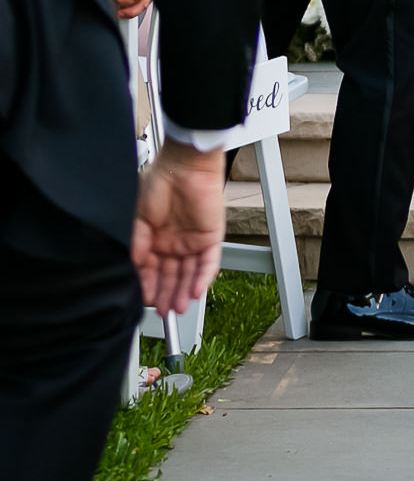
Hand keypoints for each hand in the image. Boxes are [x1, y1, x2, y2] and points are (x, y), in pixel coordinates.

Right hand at [132, 140, 224, 316]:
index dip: (148, 286)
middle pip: (172, 276)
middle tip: (162, 313)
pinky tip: (195, 293)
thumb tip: (134, 266)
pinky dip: (203, 278)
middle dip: (167, 295)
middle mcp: (174, 244)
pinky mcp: (212, 237)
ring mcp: (193, 241)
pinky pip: (209, 262)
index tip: (145, 301)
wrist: (184, 166)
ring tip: (177, 309)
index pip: (151, 270)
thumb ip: (137, 244)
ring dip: (184, 292)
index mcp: (155, 240)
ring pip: (190, 274)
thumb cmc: (158, 184)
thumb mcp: (138, 218)